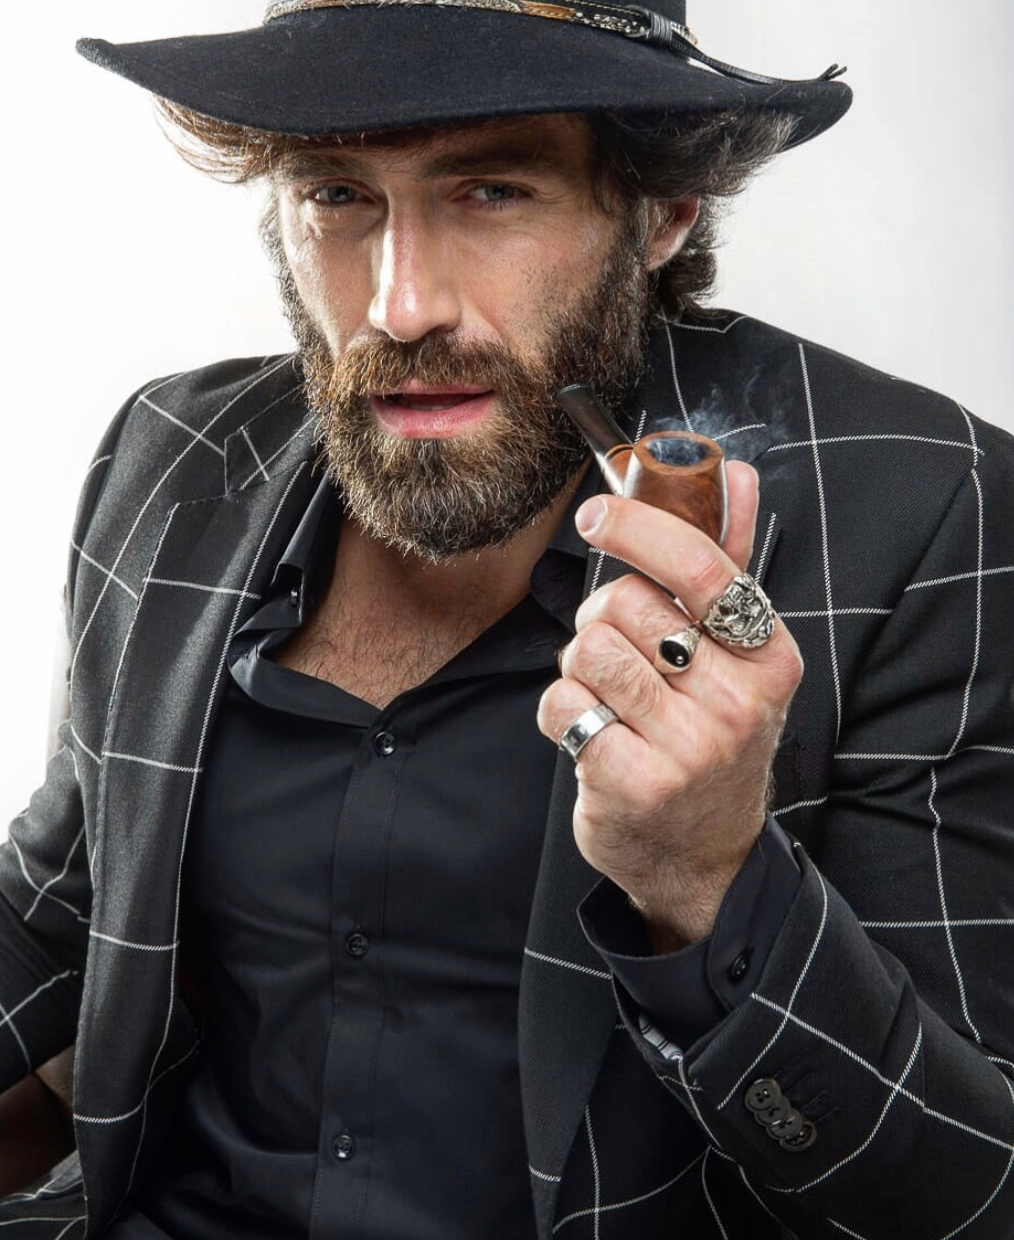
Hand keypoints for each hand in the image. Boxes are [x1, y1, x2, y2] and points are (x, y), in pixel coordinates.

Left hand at [537, 462, 802, 951]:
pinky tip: (595, 738)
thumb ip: (728, 566)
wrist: (703, 857)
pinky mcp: (635, 783)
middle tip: (622, 656)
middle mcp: (739, 702)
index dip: (639, 528)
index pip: (704, 567)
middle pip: (624, 605)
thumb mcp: (736, 660)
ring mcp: (689, 747)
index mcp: (768, 657)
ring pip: (587, 651)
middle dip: (604, 621)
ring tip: (612, 702)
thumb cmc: (710, 737)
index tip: (593, 513)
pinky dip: (562, 714)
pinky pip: (562, 705)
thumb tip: (739, 472)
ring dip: (582, 671)